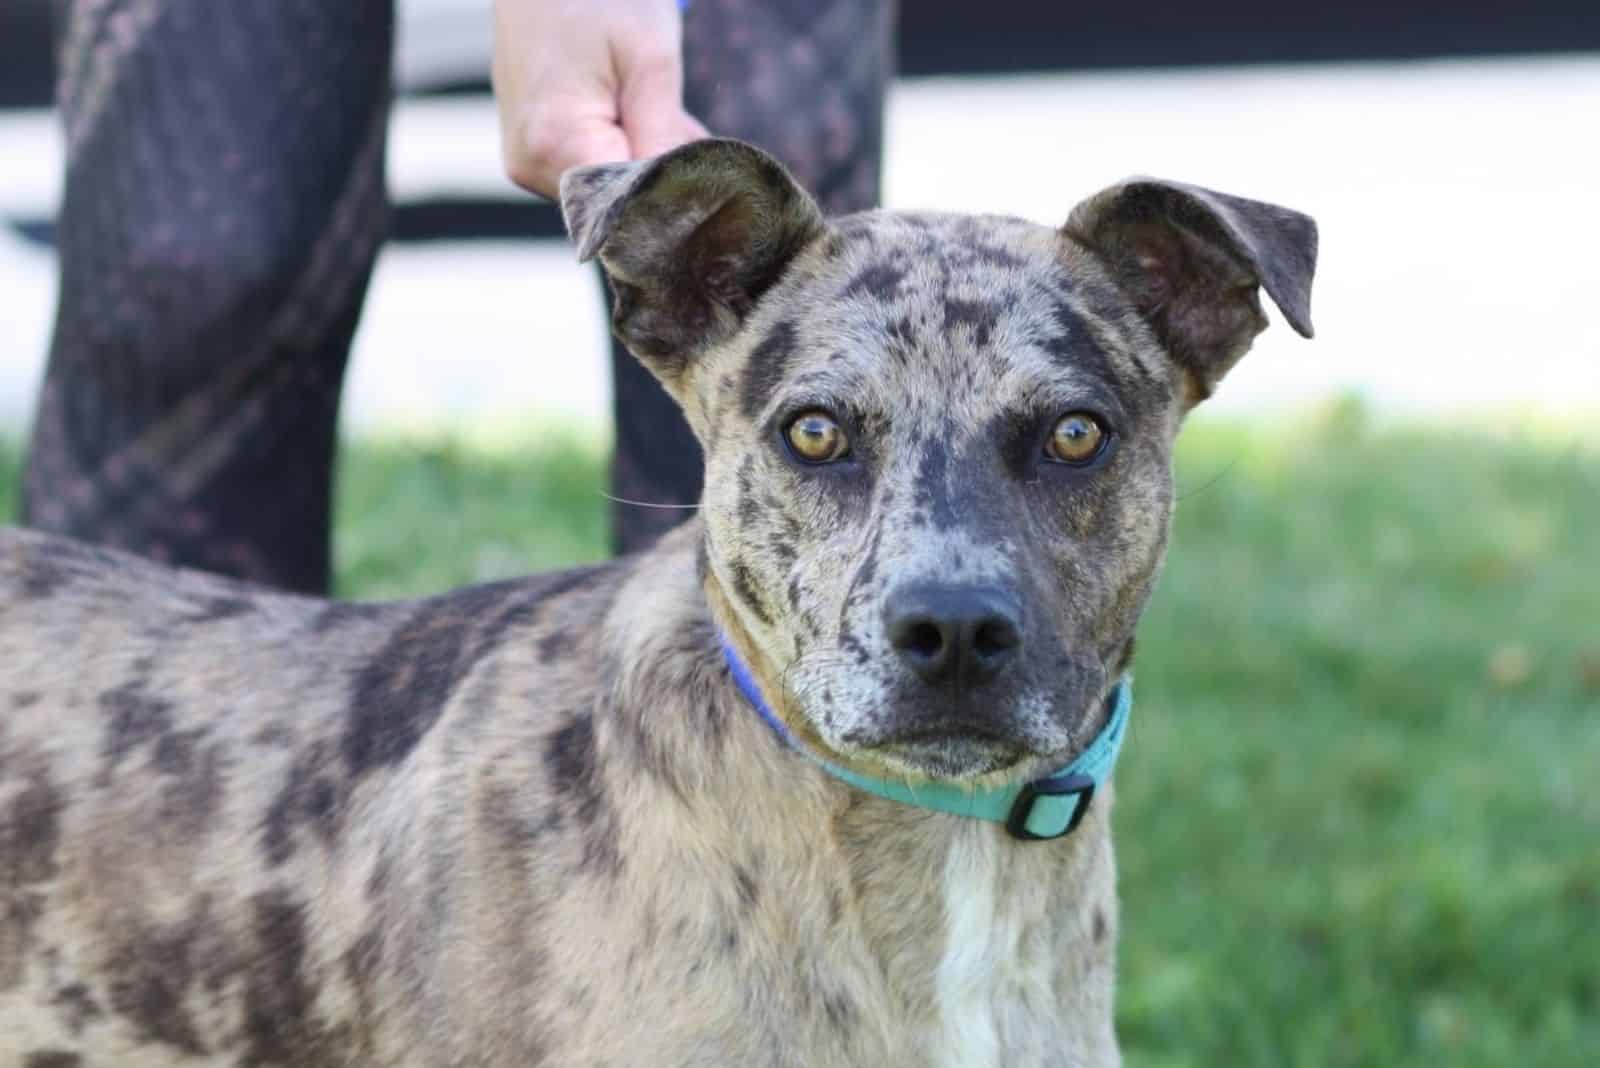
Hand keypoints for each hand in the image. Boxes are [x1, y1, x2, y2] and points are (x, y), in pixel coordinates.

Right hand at [493, 0, 708, 198]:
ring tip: (652, 104)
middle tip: (678, 122)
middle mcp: (529, 164)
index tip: (700, 168)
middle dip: (658, 174)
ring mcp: (525, 161)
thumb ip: (664, 139)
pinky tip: (630, 109)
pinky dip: (621, 150)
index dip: (669, 192)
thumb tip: (679, 201)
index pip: (627, 206)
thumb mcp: (650, 61)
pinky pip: (588, 170)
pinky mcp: (530, 153)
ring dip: (642, 159)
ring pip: (605, 188)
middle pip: (615, 203)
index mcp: (553, 143)